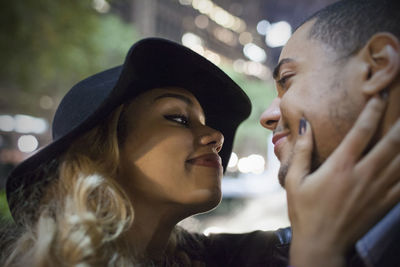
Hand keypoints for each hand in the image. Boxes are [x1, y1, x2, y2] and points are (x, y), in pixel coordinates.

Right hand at [286, 95, 399, 266]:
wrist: (321, 245)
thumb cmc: (304, 211)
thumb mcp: (295, 180)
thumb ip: (302, 151)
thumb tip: (305, 125)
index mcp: (340, 167)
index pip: (361, 132)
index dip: (373, 110)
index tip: (380, 95)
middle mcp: (363, 175)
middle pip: (391, 143)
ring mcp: (376, 190)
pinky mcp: (384, 204)